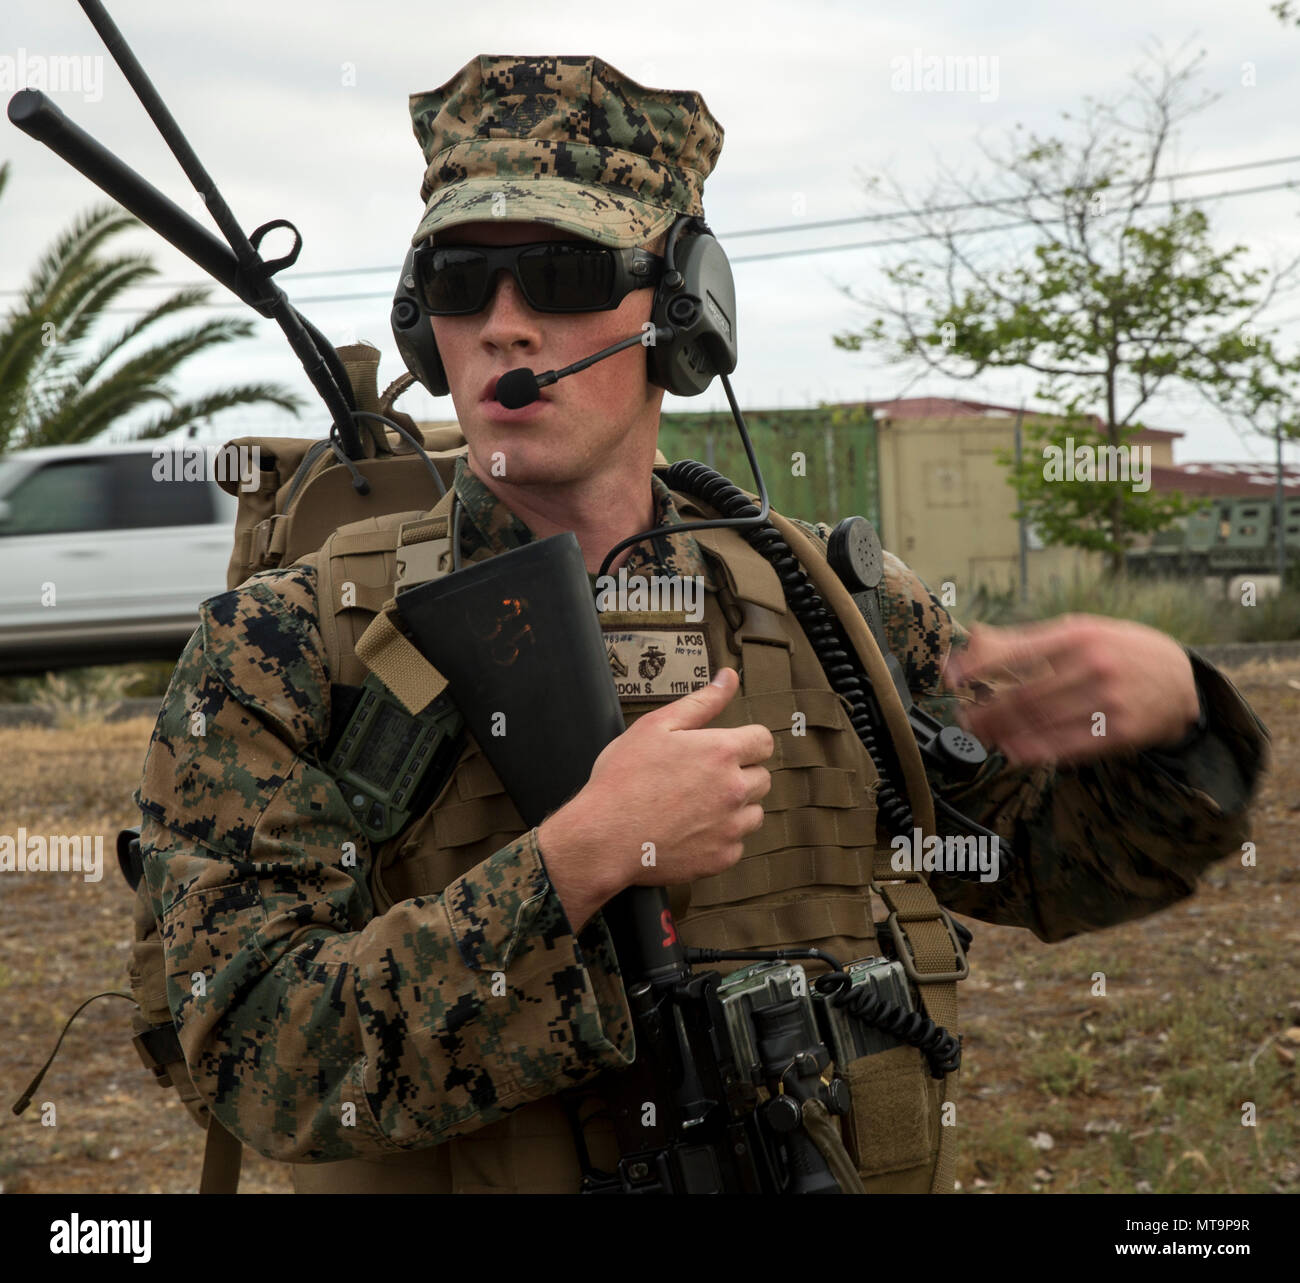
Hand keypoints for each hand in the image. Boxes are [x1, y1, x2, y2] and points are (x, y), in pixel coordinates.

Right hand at [537, 667, 772, 931]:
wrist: (603, 837)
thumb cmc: (624, 779)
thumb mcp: (657, 726)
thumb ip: (701, 702)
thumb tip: (730, 677)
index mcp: (722, 753)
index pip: (764, 741)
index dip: (746, 742)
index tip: (725, 749)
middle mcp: (734, 790)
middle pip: (762, 777)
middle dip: (740, 774)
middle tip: (702, 778)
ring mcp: (730, 827)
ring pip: (754, 812)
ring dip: (736, 807)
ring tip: (697, 806)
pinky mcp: (722, 858)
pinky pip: (737, 844)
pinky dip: (721, 838)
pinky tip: (691, 831)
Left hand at [942, 614, 1199, 767]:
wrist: (1182, 680)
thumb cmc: (1117, 651)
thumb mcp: (1079, 631)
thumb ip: (1024, 639)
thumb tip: (971, 640)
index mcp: (1078, 635)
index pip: (1017, 652)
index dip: (979, 667)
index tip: (953, 678)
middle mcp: (1094, 665)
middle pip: (1025, 693)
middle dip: (987, 709)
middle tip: (965, 718)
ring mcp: (1109, 701)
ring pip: (1042, 722)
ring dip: (1004, 732)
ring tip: (981, 736)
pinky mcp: (1121, 733)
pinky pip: (1069, 746)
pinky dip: (1035, 751)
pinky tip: (1013, 751)